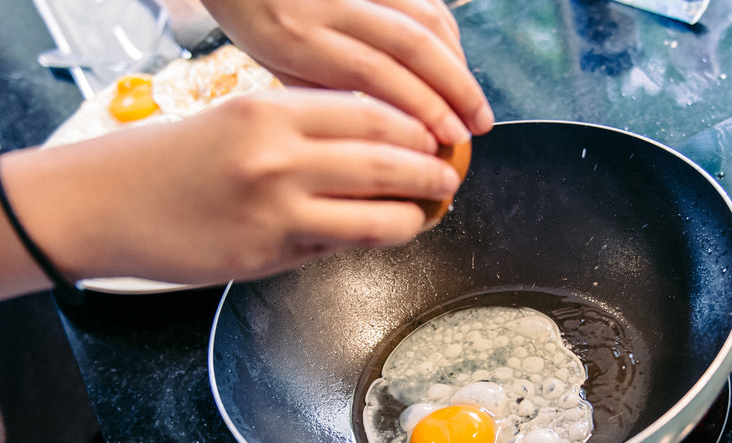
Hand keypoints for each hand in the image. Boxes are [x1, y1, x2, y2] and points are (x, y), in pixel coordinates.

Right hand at [6, 89, 461, 284]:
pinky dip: (367, 241)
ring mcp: (275, 207)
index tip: (434, 136)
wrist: (100, 203)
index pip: (368, 111)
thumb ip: (298, 132)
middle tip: (449, 177)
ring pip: (375, 213)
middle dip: (430, 171)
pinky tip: (382, 237)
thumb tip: (364, 152)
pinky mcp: (265, 253)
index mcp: (270, 108)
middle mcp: (278, 153)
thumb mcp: (234, 122)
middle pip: (385, 158)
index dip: (413, 126)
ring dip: (412, 215)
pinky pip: (336, 247)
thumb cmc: (165, 161)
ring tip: (429, 212)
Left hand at [199, 0, 492, 144]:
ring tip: (473, 102)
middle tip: (478, 128)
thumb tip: (385, 127)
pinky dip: (447, 31)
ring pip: (426, 17)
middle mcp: (330, 2)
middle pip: (412, 44)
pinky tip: (455, 61)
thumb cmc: (253, 19)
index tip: (449, 140)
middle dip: (456, 90)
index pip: (375, 74)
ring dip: (459, 63)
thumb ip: (325, 91)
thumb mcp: (275, 66)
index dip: (423, 107)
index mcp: (298, 37)